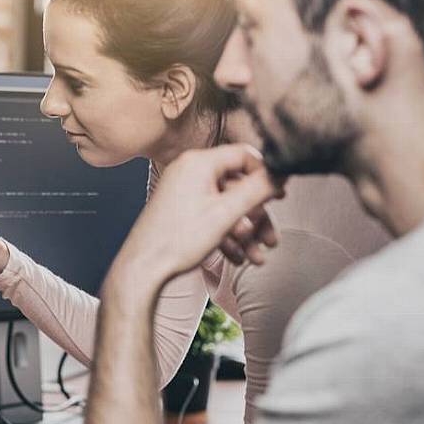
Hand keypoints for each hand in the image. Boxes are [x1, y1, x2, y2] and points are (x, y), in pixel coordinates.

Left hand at [113, 144, 281, 289]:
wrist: (143, 269)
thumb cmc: (177, 240)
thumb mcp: (227, 213)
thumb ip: (258, 189)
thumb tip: (281, 172)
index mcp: (198, 163)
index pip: (244, 155)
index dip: (266, 174)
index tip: (279, 194)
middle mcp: (188, 172)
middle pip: (237, 186)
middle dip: (257, 216)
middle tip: (270, 236)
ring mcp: (182, 192)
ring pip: (226, 206)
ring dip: (245, 232)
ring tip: (257, 256)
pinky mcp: (179, 211)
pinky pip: (210, 217)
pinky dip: (225, 236)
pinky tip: (236, 257)